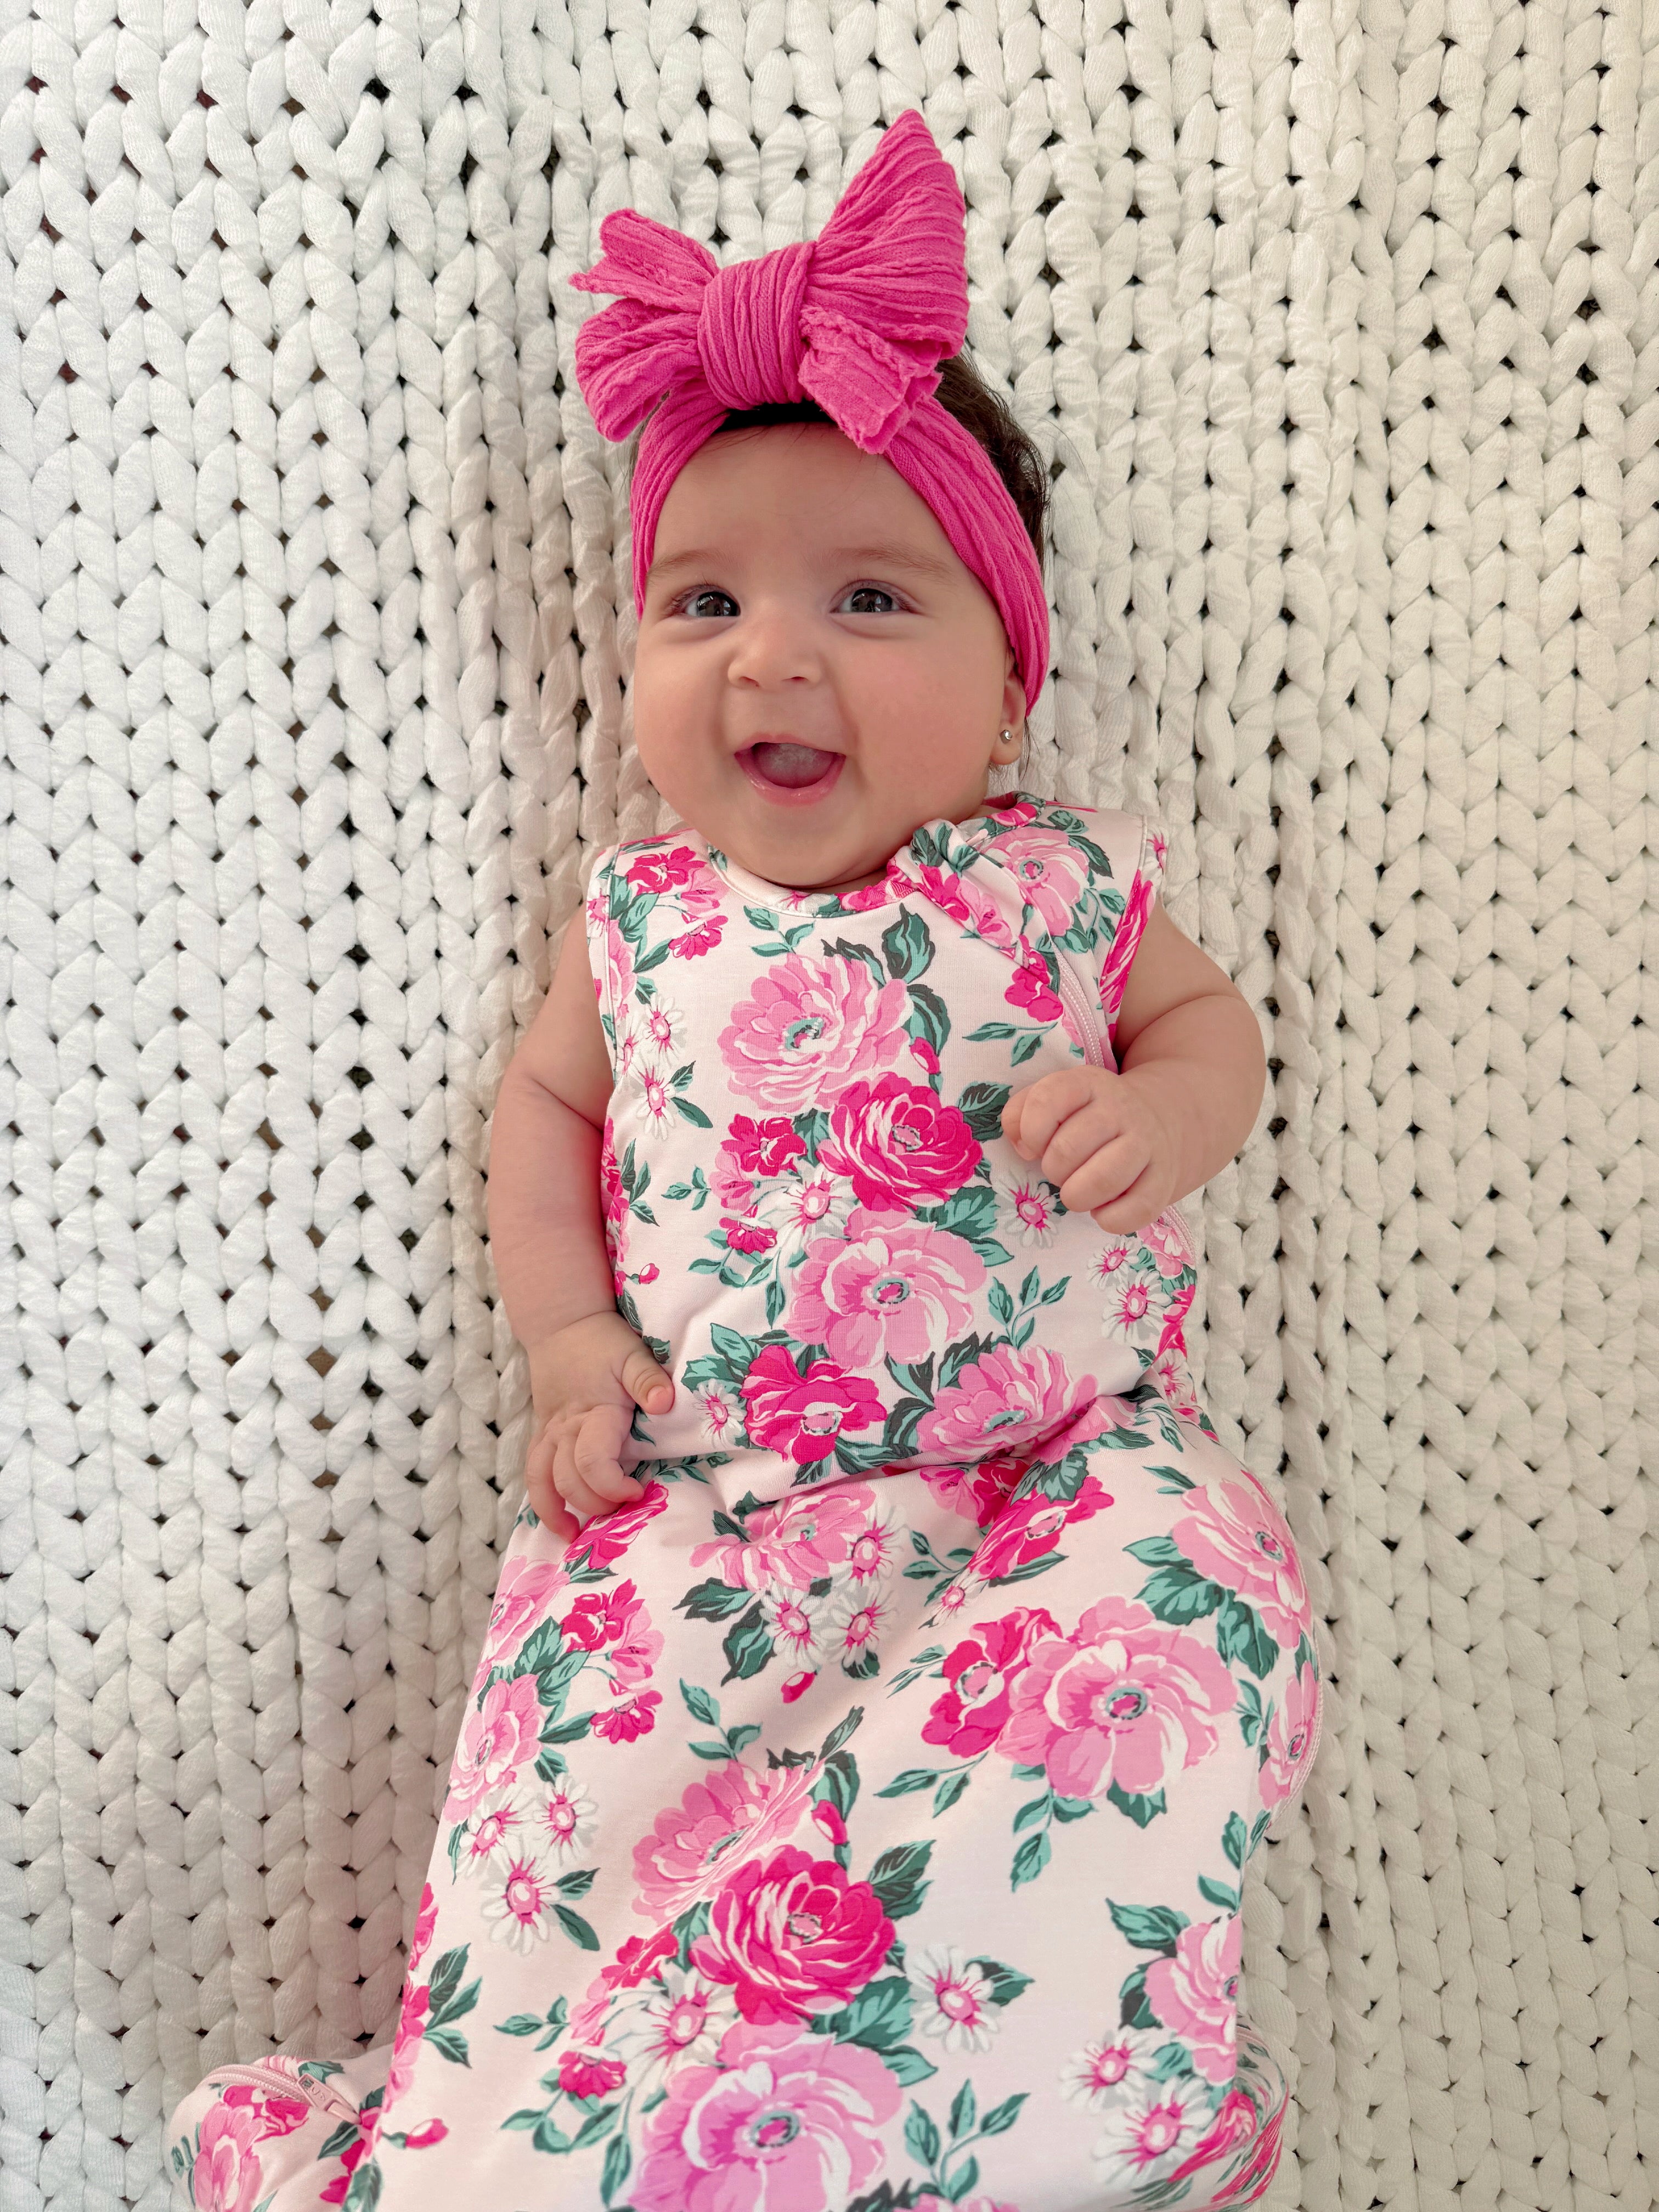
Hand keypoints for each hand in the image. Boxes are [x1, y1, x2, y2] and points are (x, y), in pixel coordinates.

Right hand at [522, 1312, 673, 1543]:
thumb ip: (648, 1379)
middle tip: (623, 1508)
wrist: (563, 1323)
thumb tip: (665, 1403)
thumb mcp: (632, 1353)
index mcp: (592, 1413)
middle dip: (595, 1503)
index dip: (615, 1486)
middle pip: (568, 1480)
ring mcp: (548, 1432)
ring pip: (541, 1481)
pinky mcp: (540, 1434)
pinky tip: (555, 1516)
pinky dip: (540, 1497)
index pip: (593, 1463)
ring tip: (573, 1534)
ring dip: (555, 1510)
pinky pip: (532, 1471)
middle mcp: (565, 1428)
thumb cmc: (604, 1340)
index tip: (640, 1491)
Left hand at [1001, 1067, 1181, 1235]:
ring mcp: (1147, 1144)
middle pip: (1066, 1150)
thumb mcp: (1054, 1100)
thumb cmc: (1088, 1118)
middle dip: (1053, 1170)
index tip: (1035, 1145)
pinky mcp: (1164, 1180)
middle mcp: (1121, 1109)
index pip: (1046, 1101)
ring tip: (1078, 1191)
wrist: (1157, 1121)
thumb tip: (1023, 1148)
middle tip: (1061, 1171)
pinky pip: (1133, 1211)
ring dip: (1077, 1197)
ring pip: (1102, 1181)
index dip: (1030, 1132)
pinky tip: (1103, 1207)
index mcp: (1087, 1084)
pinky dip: (1108, 1219)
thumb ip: (1020, 1115)